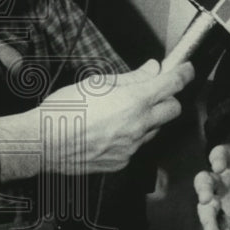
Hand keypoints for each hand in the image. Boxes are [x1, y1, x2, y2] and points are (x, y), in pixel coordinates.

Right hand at [0, 59, 193, 178]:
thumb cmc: (64, 110)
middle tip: (154, 92)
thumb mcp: (98, 83)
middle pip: (174, 109)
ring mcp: (132, 146)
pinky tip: (112, 132)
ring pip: (156, 129)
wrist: (43, 142)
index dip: (184, 73)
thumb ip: (131, 78)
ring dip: (149, 119)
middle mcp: (138, 125)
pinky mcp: (123, 161)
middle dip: (168, 98)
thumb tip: (151, 69)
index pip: (173, 84)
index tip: (187, 69)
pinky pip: (138, 146)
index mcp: (133, 101)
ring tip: (123, 114)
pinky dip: (132, 137)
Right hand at [194, 113, 229, 229]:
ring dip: (208, 219)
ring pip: (208, 208)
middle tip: (205, 199)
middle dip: (202, 191)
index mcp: (228, 154)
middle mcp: (219, 176)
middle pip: (204, 182)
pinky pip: (222, 225)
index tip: (218, 164)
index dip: (217, 158)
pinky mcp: (227, 212)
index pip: (218, 153)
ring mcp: (220, 196)